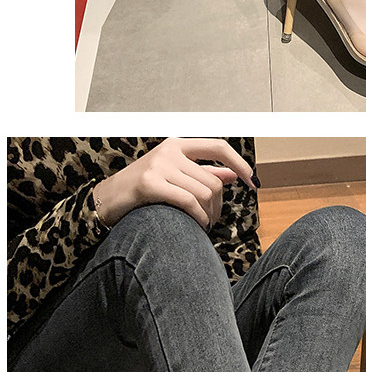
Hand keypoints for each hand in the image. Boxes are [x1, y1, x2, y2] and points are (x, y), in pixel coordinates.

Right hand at [94, 137, 255, 232]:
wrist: (106, 200)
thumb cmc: (142, 190)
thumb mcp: (173, 175)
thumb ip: (202, 173)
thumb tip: (233, 174)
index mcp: (177, 145)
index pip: (218, 147)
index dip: (239, 164)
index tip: (253, 181)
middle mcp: (169, 151)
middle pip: (212, 180)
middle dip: (219, 205)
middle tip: (213, 220)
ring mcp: (159, 166)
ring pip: (204, 192)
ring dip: (209, 214)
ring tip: (203, 224)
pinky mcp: (150, 184)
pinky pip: (188, 202)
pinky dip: (198, 217)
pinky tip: (198, 226)